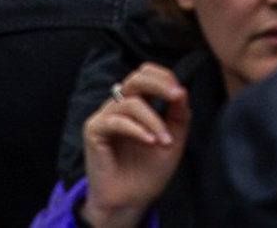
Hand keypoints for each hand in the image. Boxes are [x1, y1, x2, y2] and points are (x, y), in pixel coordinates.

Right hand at [79, 63, 191, 227]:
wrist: (131, 201)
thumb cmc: (149, 172)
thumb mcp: (173, 141)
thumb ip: (178, 115)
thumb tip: (182, 89)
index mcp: (138, 104)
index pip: (147, 75)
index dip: (164, 78)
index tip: (181, 94)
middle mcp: (120, 106)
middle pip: (136, 78)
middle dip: (159, 84)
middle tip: (177, 96)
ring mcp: (106, 116)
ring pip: (131, 103)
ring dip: (154, 120)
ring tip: (165, 141)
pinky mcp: (94, 130)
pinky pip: (116, 121)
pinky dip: (137, 129)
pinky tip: (150, 141)